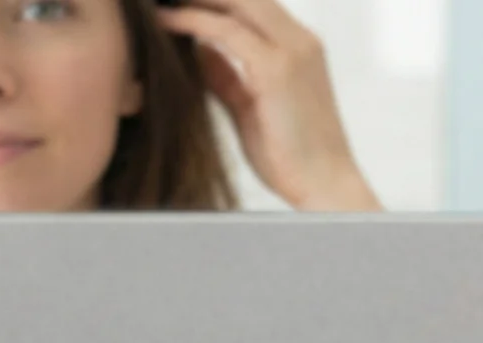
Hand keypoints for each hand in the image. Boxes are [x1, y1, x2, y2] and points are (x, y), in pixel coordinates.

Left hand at [156, 0, 381, 210]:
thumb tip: (197, 51)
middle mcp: (300, 41)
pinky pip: (226, 31)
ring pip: (237, 2)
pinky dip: (193, 21)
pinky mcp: (277, 70)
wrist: (324, 185)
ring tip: (159, 0)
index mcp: (298, 47)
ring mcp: (292, 51)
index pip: (253, 4)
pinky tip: (166, 22)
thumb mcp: (249, 105)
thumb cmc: (290, 155)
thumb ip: (226, 75)